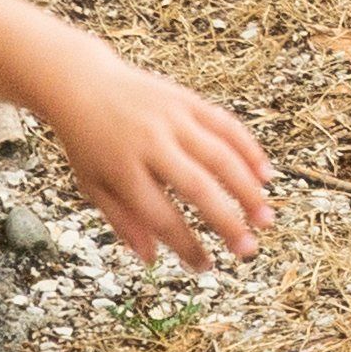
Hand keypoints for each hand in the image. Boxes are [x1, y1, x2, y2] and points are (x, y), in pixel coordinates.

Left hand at [30, 44, 277, 267]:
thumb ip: (122, 220)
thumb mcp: (92, 186)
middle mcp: (150, 144)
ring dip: (247, 189)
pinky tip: (265, 174)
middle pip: (197, 188)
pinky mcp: (189, 100)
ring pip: (220, 156)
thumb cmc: (88, 144)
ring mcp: (173, 119)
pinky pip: (227, 126)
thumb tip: (151, 259)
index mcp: (122, 172)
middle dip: (227, 221)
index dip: (187, 245)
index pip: (161, 217)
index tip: (206, 267)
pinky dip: (249, 150)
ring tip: (265, 218)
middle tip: (249, 251)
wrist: (85, 85)